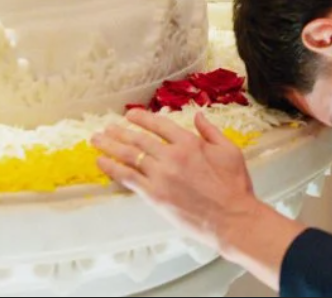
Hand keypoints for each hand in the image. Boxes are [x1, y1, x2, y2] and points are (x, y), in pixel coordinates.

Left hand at [93, 110, 262, 250]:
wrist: (232, 217)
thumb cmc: (234, 185)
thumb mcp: (229, 150)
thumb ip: (210, 131)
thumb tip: (197, 116)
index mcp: (190, 143)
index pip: (159, 125)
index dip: (142, 118)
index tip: (129, 115)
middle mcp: (172, 156)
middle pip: (139, 139)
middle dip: (119, 131)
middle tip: (106, 128)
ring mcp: (161, 176)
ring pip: (130, 156)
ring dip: (110, 146)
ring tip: (97, 141)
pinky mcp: (155, 196)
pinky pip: (128, 178)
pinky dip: (113, 168)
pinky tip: (102, 163)